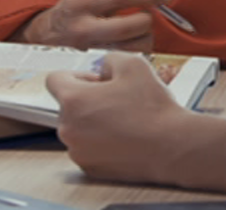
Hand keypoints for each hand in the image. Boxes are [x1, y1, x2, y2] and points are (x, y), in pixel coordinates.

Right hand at [18, 0, 170, 51]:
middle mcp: (84, 28)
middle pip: (129, 26)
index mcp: (82, 3)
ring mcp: (90, 50)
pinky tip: (132, 42)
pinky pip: (129, 59)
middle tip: (144, 14)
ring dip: (145, 37)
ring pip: (134, 47)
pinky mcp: (97, 65)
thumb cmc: (76, 9)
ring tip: (138, 30)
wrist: (49, 35)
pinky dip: (138, 49)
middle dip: (145, 19)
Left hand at [45, 52, 187, 182]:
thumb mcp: (134, 64)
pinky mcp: (89, 168)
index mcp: (73, 100)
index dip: (77, 76)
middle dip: (88, 100)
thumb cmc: (152, 108)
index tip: (96, 81)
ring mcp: (77, 151)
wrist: (171, 146)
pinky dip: (100, 142)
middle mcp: (68, 128)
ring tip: (124, 119)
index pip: (55, 80)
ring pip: (78, 128)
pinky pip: (87, 148)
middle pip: (68, 106)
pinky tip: (124, 137)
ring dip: (94, 121)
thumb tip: (103, 67)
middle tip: (117, 99)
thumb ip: (110, 58)